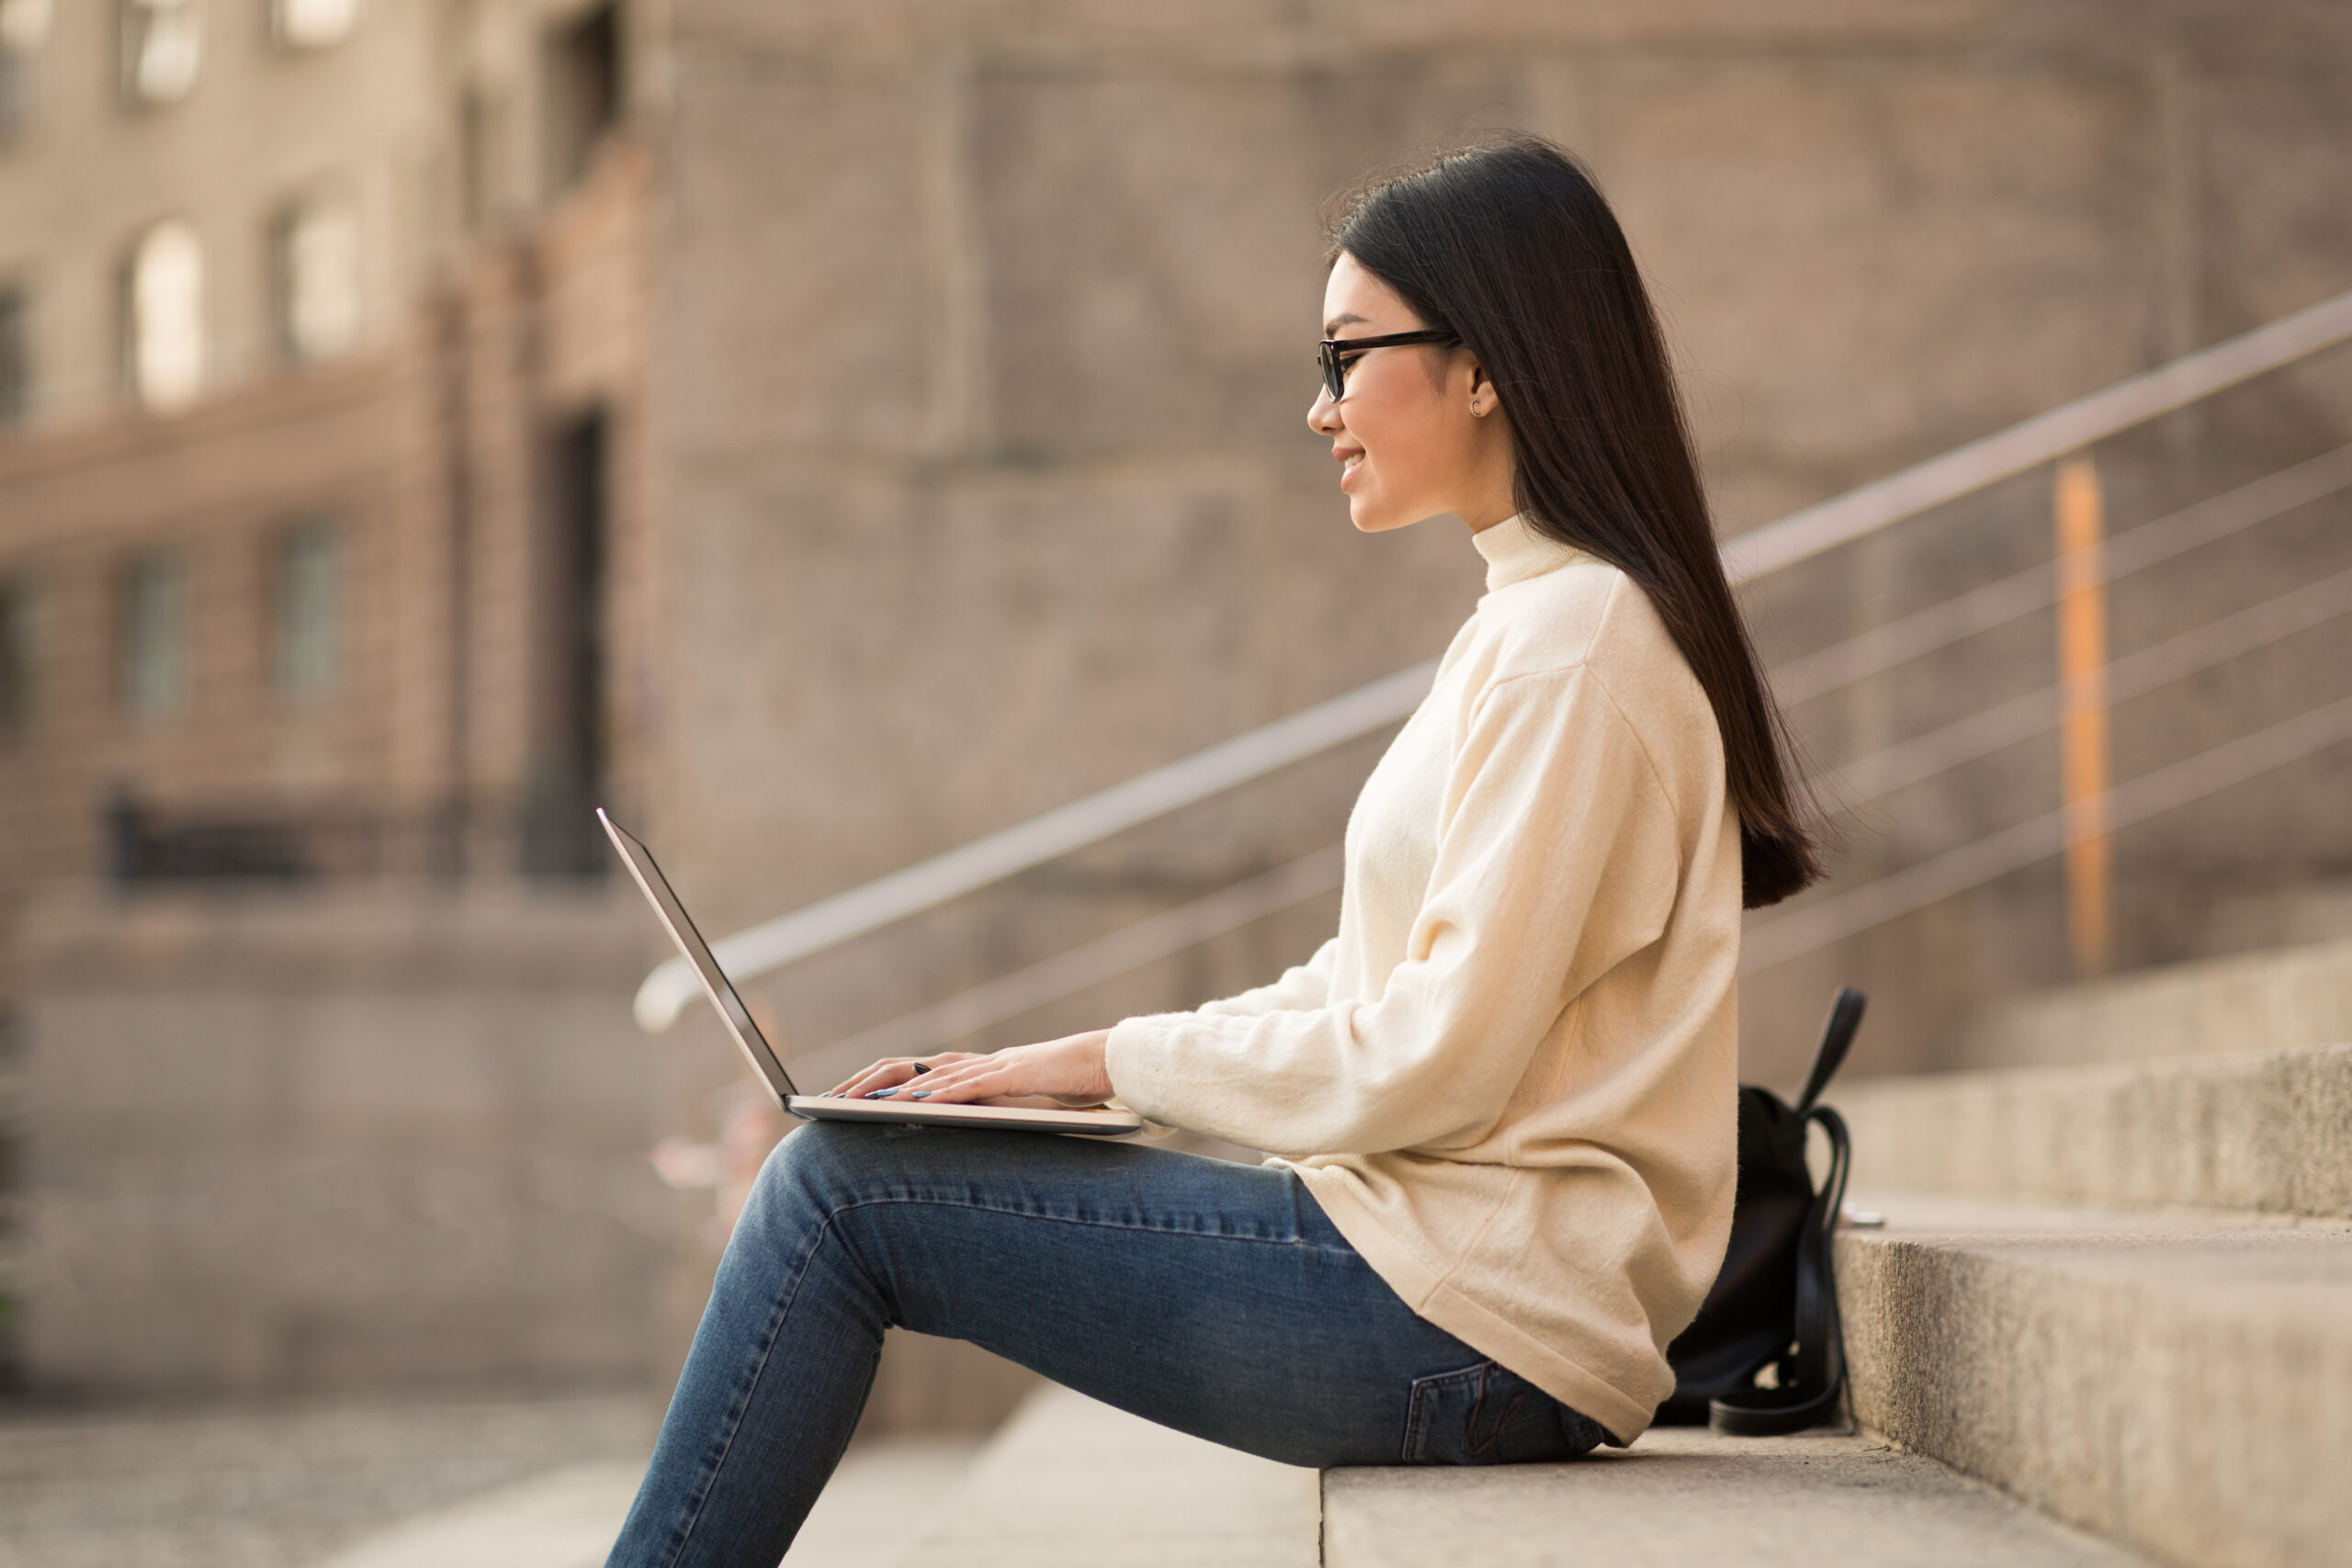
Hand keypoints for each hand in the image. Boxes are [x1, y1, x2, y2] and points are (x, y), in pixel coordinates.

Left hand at [828, 1030, 1114, 1108]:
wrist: (1115, 1063)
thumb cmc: (1075, 1088)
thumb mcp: (1026, 1107)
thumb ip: (997, 1114)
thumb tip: (967, 1134)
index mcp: (978, 1070)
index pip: (916, 1070)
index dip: (878, 1082)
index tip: (844, 1097)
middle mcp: (980, 1063)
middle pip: (909, 1065)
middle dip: (866, 1082)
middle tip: (829, 1098)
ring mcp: (996, 1066)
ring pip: (932, 1073)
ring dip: (891, 1088)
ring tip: (857, 1101)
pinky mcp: (1015, 1075)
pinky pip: (970, 1084)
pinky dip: (939, 1092)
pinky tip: (914, 1101)